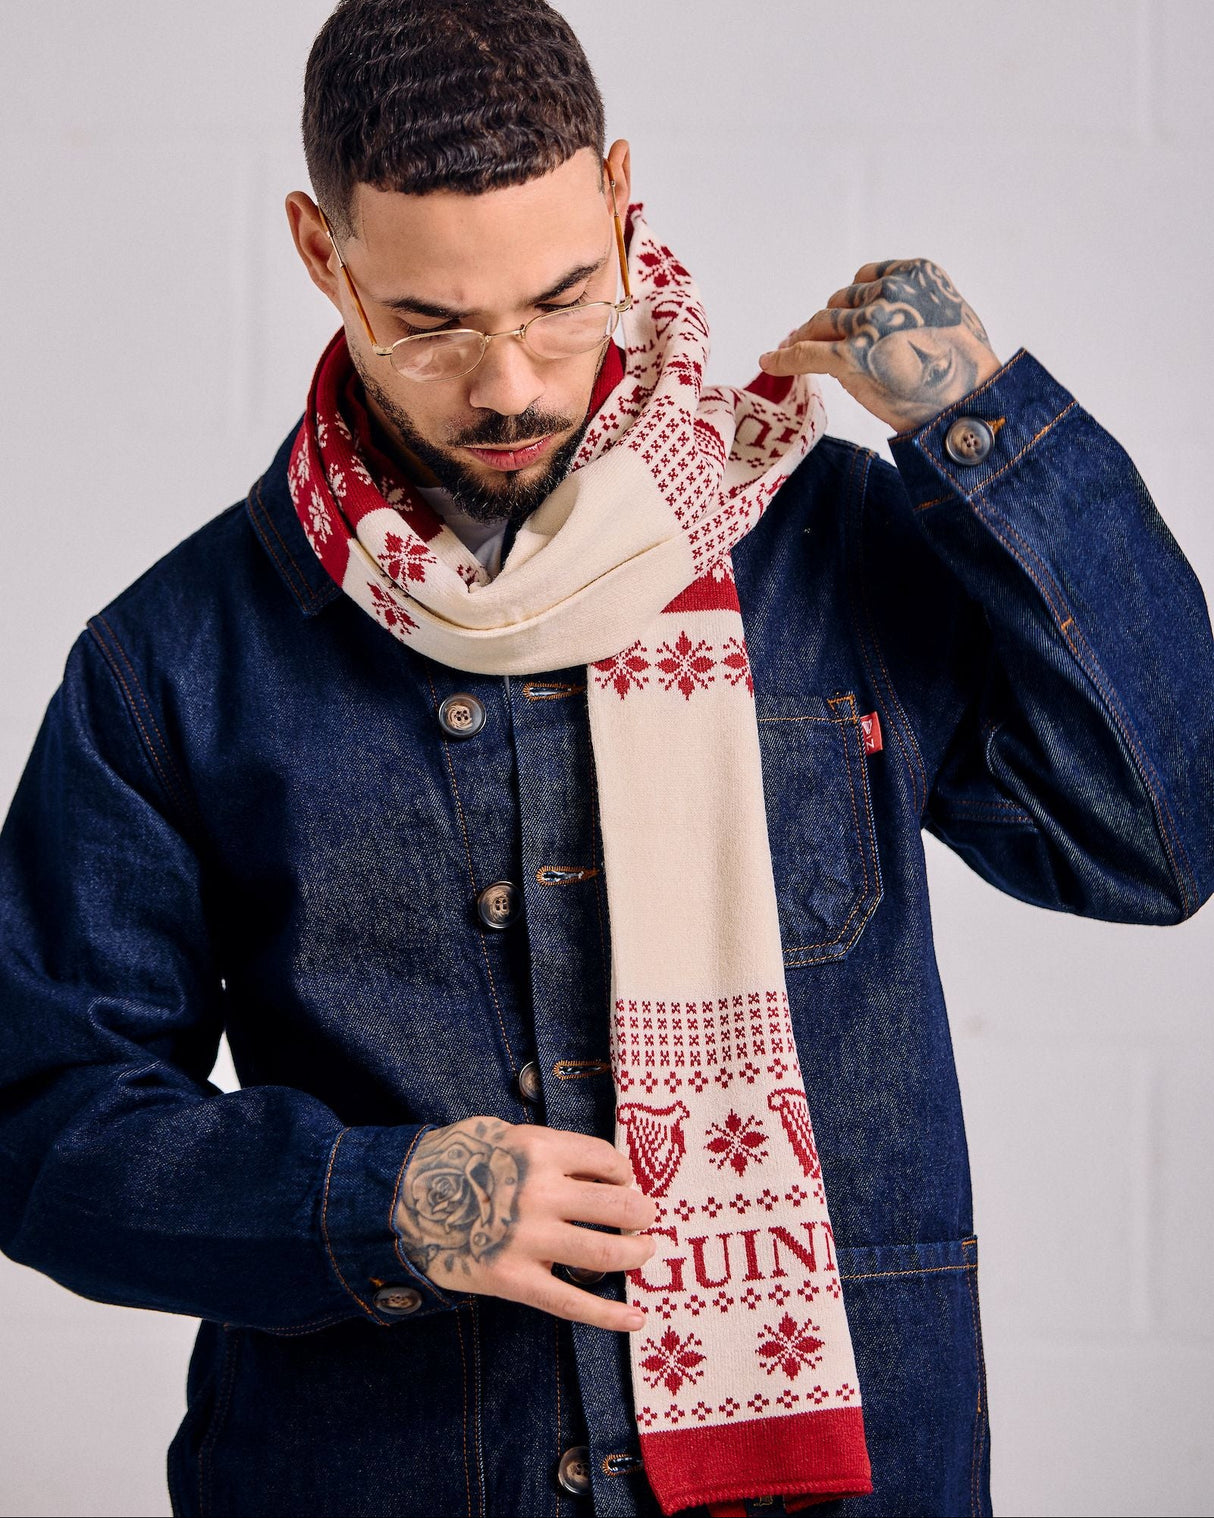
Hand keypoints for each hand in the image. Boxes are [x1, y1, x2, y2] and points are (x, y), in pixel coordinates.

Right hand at [392, 1115, 657, 1331]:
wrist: (403, 1201)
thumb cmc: (458, 1162)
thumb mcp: (504, 1134)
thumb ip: (550, 1148)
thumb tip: (603, 1166)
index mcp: (538, 1149)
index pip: (606, 1159)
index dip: (624, 1171)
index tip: (625, 1181)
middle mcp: (539, 1193)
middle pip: (617, 1205)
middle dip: (641, 1213)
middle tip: (645, 1218)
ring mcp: (527, 1240)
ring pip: (604, 1252)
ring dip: (636, 1253)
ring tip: (644, 1251)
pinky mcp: (514, 1280)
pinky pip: (572, 1302)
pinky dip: (609, 1315)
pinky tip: (636, 1319)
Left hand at [758, 258, 1001, 432]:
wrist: (970, 405)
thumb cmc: (964, 371)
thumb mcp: (947, 316)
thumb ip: (914, 307)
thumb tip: (876, 321)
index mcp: (916, 273)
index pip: (866, 279)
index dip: (851, 302)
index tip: (842, 315)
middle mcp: (890, 291)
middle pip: (841, 303)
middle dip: (827, 323)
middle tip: (809, 337)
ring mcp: (868, 322)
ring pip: (820, 325)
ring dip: (802, 337)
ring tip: (788, 347)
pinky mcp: (850, 356)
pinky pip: (805, 353)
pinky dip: (783, 358)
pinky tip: (770, 361)